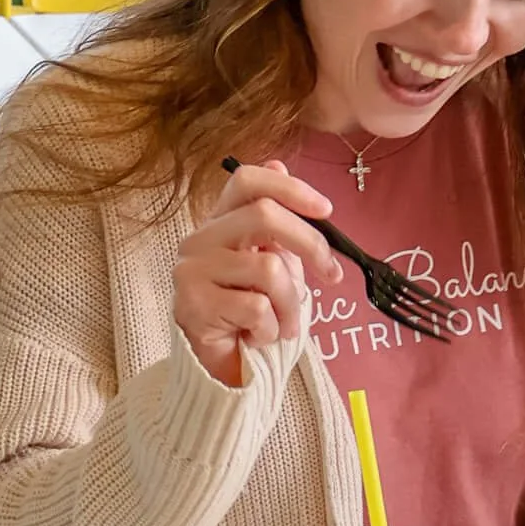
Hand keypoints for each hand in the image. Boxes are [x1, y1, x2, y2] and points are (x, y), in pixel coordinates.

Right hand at [173, 159, 339, 388]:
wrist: (217, 363)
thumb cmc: (247, 310)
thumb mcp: (268, 261)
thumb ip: (274, 223)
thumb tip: (278, 162)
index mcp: (219, 223)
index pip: (247, 181)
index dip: (289, 187)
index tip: (326, 210)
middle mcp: (200, 240)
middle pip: (264, 216)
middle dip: (310, 244)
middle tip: (332, 275)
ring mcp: (192, 271)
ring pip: (269, 269)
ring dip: (292, 303)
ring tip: (286, 322)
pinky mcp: (193, 305)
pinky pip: (257, 308)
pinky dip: (272, 328)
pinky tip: (260, 335)